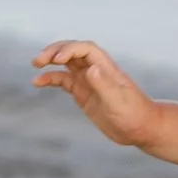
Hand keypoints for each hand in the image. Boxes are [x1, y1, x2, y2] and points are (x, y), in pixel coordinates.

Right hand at [30, 39, 163, 151]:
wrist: (141, 129)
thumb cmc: (134, 114)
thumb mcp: (119, 102)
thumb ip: (104, 85)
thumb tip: (91, 69)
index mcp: (106, 68)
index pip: (86, 49)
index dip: (70, 49)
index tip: (57, 60)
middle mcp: (96, 70)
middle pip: (73, 51)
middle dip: (55, 51)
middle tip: (38, 60)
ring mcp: (89, 81)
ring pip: (66, 64)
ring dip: (51, 61)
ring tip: (35, 64)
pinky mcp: (83, 93)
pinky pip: (63, 80)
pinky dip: (50, 79)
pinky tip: (38, 83)